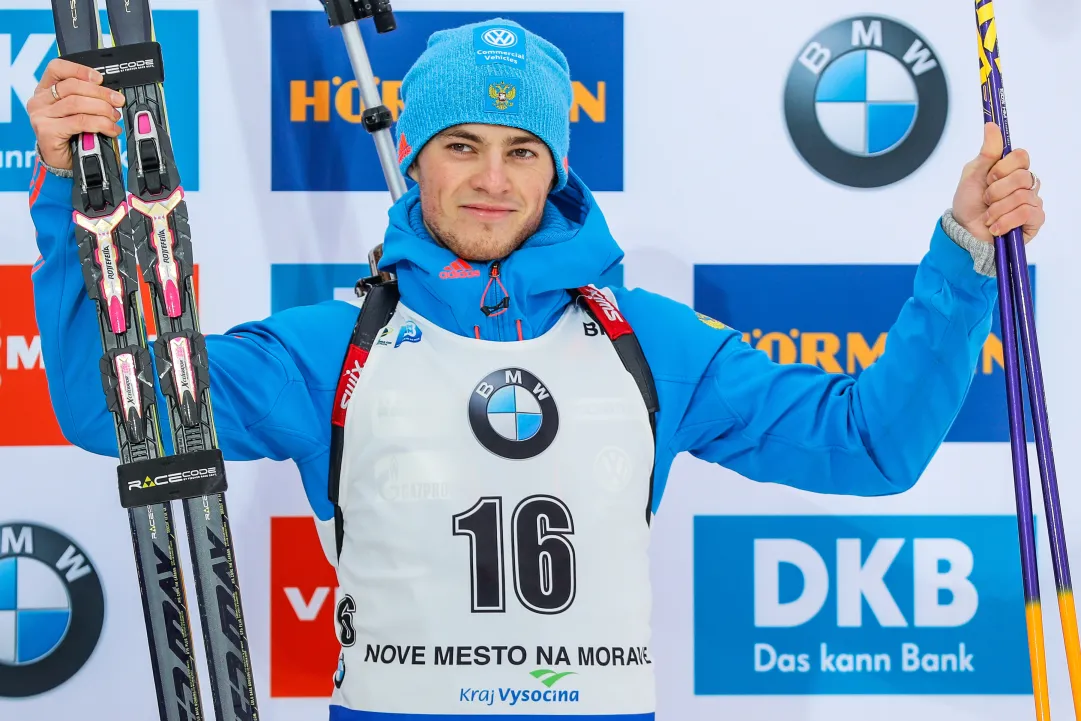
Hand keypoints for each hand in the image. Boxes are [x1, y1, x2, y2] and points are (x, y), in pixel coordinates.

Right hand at [26, 58, 125, 170]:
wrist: (62, 161)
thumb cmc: (72, 135)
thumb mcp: (78, 112)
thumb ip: (86, 98)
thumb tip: (111, 94)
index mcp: (45, 90)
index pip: (57, 68)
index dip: (80, 70)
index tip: (100, 78)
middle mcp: (39, 100)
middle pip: (72, 86)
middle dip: (100, 93)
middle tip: (118, 101)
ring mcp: (41, 115)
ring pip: (77, 103)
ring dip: (102, 109)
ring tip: (115, 117)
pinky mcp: (47, 131)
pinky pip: (79, 121)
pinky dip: (100, 124)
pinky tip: (110, 129)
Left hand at [951, 122, 1043, 243]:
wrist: (964, 232)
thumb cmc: (969, 203)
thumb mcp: (972, 175)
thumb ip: (986, 152)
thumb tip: (992, 125)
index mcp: (1012, 170)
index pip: (1021, 156)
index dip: (1003, 167)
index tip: (989, 177)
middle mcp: (1026, 183)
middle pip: (1022, 176)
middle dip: (995, 191)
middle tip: (986, 200)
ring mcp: (1033, 201)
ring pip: (1022, 196)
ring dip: (997, 209)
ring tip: (988, 216)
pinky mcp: (1035, 221)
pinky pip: (1026, 214)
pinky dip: (1005, 221)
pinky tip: (996, 228)